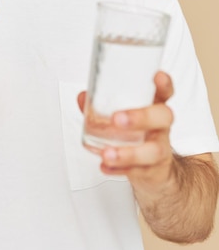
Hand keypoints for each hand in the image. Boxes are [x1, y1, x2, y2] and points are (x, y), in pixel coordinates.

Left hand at [78, 72, 174, 188]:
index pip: (165, 92)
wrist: (156, 173)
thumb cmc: (138, 136)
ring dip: (129, 152)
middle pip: (163, 117)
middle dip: (141, 117)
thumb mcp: (123, 117)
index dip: (164, 84)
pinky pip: (139, 171)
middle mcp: (161, 127)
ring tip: (107, 153)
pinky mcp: (154, 171)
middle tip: (117, 119)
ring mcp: (160, 149)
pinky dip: (119, 169)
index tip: (157, 76)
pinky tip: (106, 166)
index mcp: (154, 108)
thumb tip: (83, 97)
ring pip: (153, 150)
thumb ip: (101, 106)